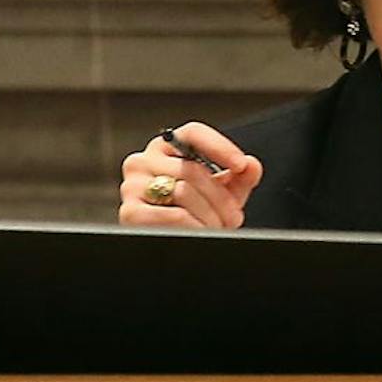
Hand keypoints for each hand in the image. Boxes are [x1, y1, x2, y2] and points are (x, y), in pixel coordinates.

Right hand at [119, 121, 263, 228]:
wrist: (171, 247)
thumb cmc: (197, 213)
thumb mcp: (223, 193)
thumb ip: (241, 177)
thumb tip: (251, 166)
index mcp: (167, 148)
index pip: (193, 133)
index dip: (220, 147)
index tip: (240, 165)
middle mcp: (144, 160)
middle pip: (193, 169)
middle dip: (221, 197)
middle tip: (234, 215)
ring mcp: (133, 185)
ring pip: (184, 192)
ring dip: (211, 214)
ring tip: (219, 225)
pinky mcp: (130, 211)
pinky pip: (173, 215)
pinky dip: (194, 225)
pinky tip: (201, 231)